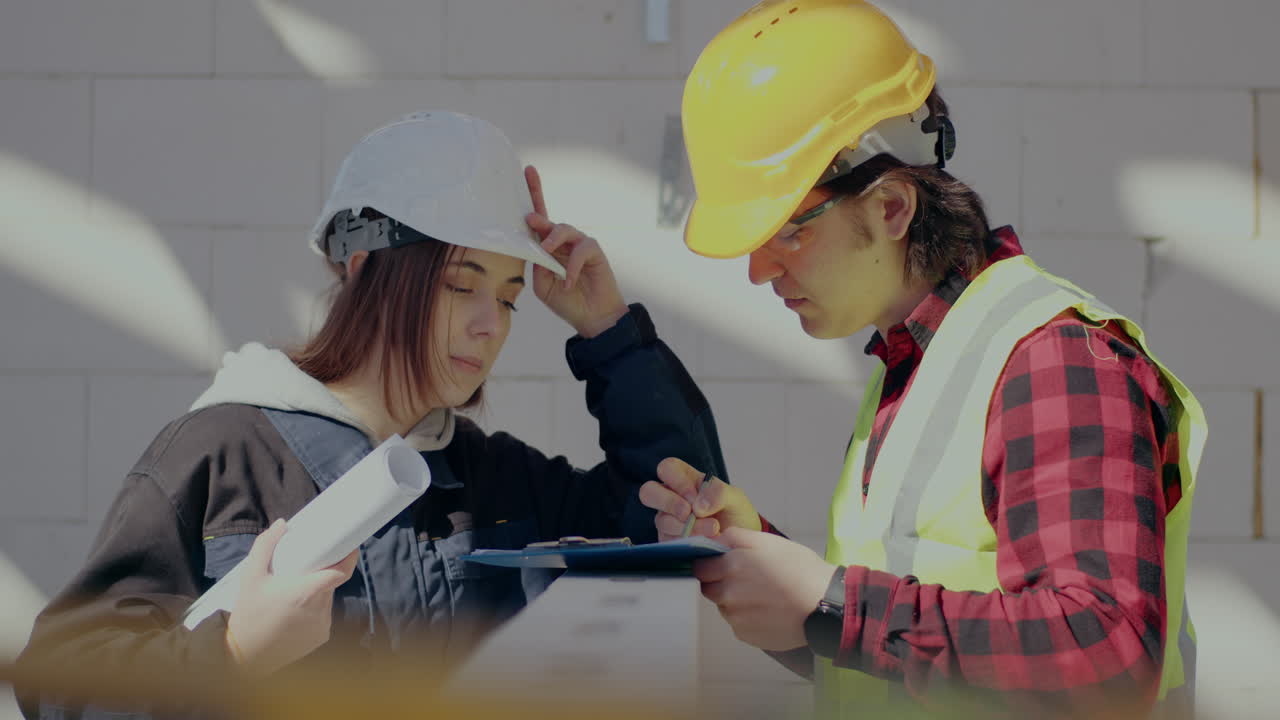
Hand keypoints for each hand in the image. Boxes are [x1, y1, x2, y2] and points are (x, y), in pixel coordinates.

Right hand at [225, 519, 357, 674]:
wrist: (244, 656)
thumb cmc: (249, 613)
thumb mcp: (251, 576)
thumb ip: (265, 546)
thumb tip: (282, 524)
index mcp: (307, 592)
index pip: (342, 571)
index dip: (349, 557)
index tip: (349, 545)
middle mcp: (320, 609)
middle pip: (330, 583)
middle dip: (320, 575)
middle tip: (301, 572)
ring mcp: (323, 625)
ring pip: (326, 599)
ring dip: (315, 594)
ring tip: (290, 596)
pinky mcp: (321, 637)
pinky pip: (323, 617)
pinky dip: (313, 611)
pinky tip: (293, 615)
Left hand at [524, 165, 627, 337]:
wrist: (593, 318)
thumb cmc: (568, 302)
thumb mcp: (543, 285)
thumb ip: (538, 265)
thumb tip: (536, 246)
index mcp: (547, 249)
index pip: (537, 221)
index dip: (533, 195)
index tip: (527, 171)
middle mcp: (562, 243)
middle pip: (548, 218)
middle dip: (537, 206)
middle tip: (529, 215)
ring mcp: (578, 245)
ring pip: (565, 229)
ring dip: (553, 238)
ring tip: (546, 251)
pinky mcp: (594, 251)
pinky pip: (581, 249)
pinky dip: (572, 265)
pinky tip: (568, 281)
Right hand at [639, 457, 760, 539]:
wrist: (740, 542)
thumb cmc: (734, 514)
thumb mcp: (735, 498)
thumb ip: (719, 493)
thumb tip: (697, 506)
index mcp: (685, 479)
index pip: (667, 468)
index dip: (677, 481)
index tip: (695, 495)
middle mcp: (671, 498)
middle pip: (648, 492)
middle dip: (668, 502)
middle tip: (689, 513)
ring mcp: (668, 521)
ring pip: (661, 520)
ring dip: (688, 526)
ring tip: (713, 530)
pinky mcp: (669, 542)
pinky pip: (668, 541)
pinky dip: (687, 542)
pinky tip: (705, 542)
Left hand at [694, 528, 836, 650]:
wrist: (824, 605)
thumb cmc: (800, 570)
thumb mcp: (769, 541)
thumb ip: (735, 537)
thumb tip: (715, 541)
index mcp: (731, 566)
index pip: (700, 567)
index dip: (710, 564)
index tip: (720, 564)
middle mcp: (728, 593)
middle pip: (708, 588)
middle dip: (720, 583)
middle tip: (745, 580)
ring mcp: (735, 617)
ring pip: (723, 607)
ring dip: (734, 601)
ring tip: (762, 596)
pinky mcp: (745, 635)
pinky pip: (737, 624)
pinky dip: (747, 618)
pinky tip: (767, 611)